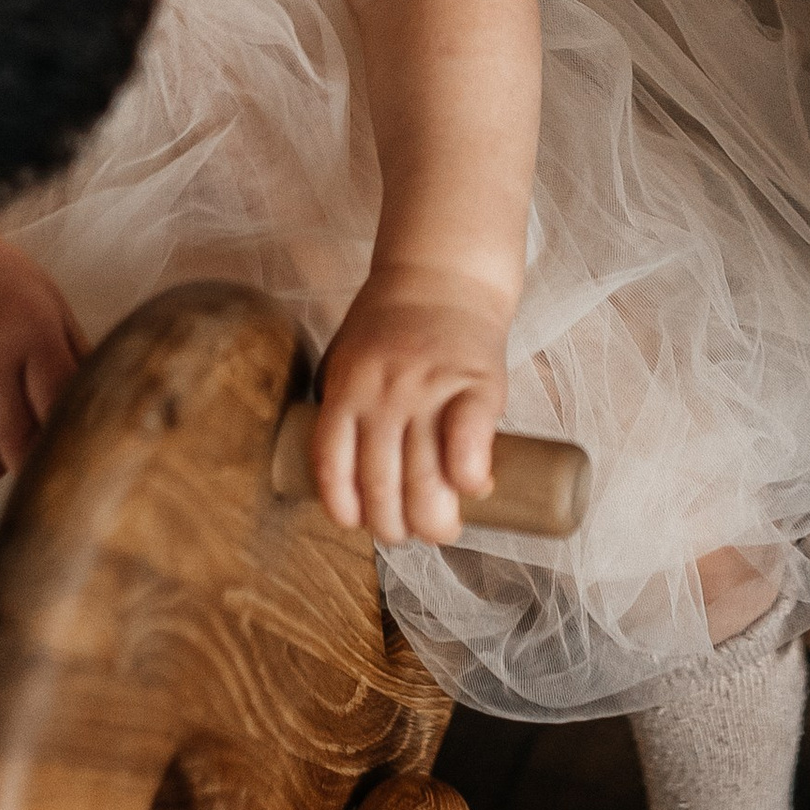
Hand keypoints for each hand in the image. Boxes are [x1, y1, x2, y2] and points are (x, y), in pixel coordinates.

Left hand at [312, 273, 511, 545]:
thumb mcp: (347, 360)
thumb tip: (349, 482)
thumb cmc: (391, 328)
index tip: (360, 525)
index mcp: (346, 390)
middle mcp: (382, 393)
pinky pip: (468, 442)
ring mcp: (429, 389)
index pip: (333, 467)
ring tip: (442, 529)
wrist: (443, 276)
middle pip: (382, 485)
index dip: (345, 510)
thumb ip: (345, 411)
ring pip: (425, 477)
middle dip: (396, 528)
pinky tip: (474, 490)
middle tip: (412, 534)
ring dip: (435, 520)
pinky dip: (469, 475)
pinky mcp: (475, 384)